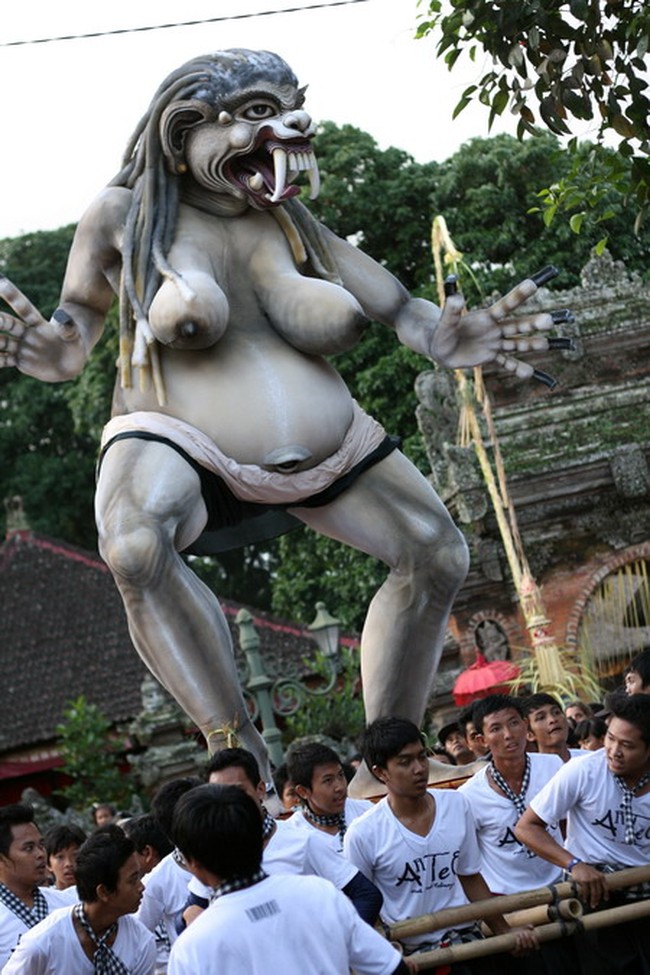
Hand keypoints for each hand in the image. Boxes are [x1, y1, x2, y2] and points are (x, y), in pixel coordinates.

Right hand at [0, 275, 86, 380]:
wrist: (70, 363)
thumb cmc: (73, 345)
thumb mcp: (74, 335)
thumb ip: (67, 327)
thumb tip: (61, 316)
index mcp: (38, 324)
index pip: (23, 308)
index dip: (12, 296)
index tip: (1, 283)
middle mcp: (26, 333)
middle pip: (9, 323)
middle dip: (0, 320)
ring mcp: (22, 347)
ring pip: (3, 342)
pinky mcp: (20, 360)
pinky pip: (5, 360)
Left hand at [430, 266, 570, 383]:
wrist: (440, 348)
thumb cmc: (441, 332)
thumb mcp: (445, 323)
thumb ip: (451, 311)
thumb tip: (456, 297)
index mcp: (486, 317)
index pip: (505, 305)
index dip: (519, 295)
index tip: (533, 283)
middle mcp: (494, 329)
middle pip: (517, 325)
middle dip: (533, 323)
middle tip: (550, 320)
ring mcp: (494, 343)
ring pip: (516, 343)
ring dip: (531, 344)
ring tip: (547, 344)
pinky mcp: (490, 356)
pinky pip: (506, 363)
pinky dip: (517, 368)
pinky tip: (529, 373)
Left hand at [508, 923, 538, 956]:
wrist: (506, 933)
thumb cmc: (516, 931)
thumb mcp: (522, 928)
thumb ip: (528, 927)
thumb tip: (532, 927)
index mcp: (531, 946)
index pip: (537, 947)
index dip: (536, 942)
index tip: (533, 936)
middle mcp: (527, 951)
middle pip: (530, 947)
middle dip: (528, 939)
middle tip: (525, 933)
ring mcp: (521, 953)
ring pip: (525, 948)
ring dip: (524, 940)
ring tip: (521, 934)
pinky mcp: (515, 953)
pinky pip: (518, 949)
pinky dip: (519, 943)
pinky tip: (518, 937)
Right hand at [571, 861, 608, 909]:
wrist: (576, 865)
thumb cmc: (586, 869)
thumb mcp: (595, 872)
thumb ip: (599, 879)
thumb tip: (602, 890)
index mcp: (600, 876)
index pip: (606, 887)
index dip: (606, 894)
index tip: (605, 899)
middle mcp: (596, 878)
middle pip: (599, 892)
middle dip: (597, 900)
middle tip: (595, 904)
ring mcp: (590, 880)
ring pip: (593, 893)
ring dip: (592, 900)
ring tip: (591, 904)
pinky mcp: (584, 881)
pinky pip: (585, 892)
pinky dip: (585, 897)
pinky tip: (584, 899)